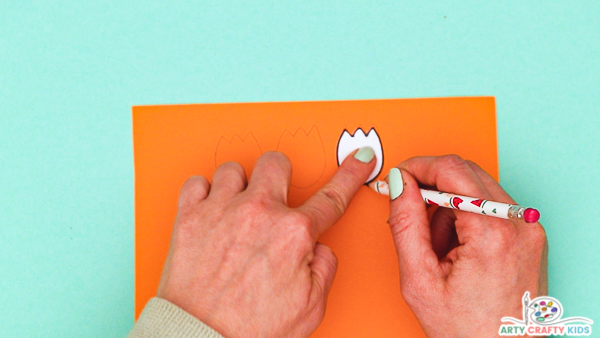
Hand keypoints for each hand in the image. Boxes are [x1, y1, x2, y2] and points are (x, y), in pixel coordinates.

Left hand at [157, 149, 375, 337]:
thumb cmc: (250, 329)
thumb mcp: (310, 307)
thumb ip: (324, 267)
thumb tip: (318, 247)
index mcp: (292, 234)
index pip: (331, 197)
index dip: (349, 175)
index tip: (358, 159)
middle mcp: (258, 213)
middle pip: (275, 162)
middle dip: (279, 176)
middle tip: (274, 196)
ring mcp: (221, 211)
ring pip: (233, 169)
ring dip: (238, 186)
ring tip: (237, 210)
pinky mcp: (188, 217)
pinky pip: (196, 182)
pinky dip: (203, 192)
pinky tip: (211, 209)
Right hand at [388, 155, 547, 336]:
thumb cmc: (468, 331)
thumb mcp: (420, 280)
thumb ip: (406, 224)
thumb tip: (400, 185)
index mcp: (493, 233)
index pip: (452, 170)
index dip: (418, 166)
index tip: (400, 176)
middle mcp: (519, 224)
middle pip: (465, 174)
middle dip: (432, 188)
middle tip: (411, 212)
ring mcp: (528, 229)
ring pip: (477, 188)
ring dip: (449, 206)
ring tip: (440, 247)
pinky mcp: (529, 235)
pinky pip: (492, 206)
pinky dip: (467, 217)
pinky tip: (458, 248)